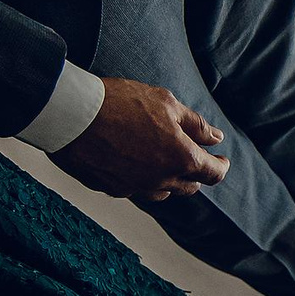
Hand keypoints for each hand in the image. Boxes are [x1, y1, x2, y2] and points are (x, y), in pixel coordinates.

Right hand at [52, 77, 229, 200]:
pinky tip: (136, 164)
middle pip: (189, 186)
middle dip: (196, 173)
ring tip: (166, 162)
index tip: (222, 160)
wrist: (72, 116)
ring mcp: (135, 188)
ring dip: (170, 180)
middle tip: (195, 158)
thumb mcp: (166, 103)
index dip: (221, 167)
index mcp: (180, 158)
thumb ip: (195, 124)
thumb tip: (216, 138)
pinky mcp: (111, 188)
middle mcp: (161, 180)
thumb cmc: (121, 103)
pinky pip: (135, 190)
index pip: (213, 174)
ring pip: (163, 192)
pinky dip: (143, 180)